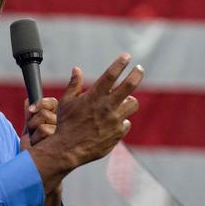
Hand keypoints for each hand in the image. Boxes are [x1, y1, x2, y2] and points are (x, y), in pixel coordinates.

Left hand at [19, 97, 63, 205]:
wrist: (37, 174)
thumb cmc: (34, 154)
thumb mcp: (29, 133)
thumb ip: (30, 116)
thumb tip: (27, 99)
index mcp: (57, 120)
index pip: (52, 103)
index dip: (41, 104)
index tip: (30, 110)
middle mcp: (63, 126)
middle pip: (45, 113)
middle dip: (32, 123)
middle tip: (33, 136)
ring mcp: (64, 135)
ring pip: (44, 123)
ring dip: (34, 134)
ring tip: (37, 145)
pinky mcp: (62, 143)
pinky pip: (45, 130)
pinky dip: (36, 139)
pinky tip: (39, 149)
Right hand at [29, 53, 143, 193]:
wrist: (68, 149)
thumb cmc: (65, 124)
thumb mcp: (66, 102)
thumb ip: (74, 84)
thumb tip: (76, 69)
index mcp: (94, 96)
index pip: (111, 75)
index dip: (120, 63)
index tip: (127, 56)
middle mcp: (107, 107)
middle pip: (129, 85)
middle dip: (136, 74)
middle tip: (139, 69)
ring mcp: (114, 120)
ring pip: (132, 104)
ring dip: (129, 100)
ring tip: (124, 101)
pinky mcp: (118, 133)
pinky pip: (126, 123)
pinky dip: (121, 120)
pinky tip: (113, 122)